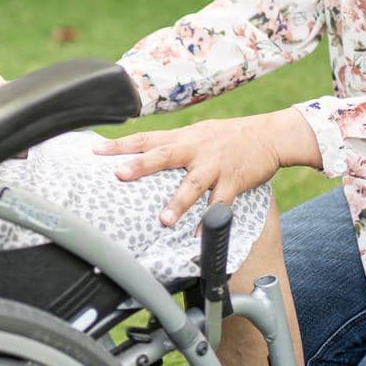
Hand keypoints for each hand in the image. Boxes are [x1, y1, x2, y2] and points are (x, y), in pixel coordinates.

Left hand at [92, 109, 321, 225]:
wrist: (269, 135)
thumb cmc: (230, 136)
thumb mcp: (199, 133)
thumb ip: (174, 145)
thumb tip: (145, 153)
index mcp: (183, 137)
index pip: (146, 138)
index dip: (120, 144)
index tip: (95, 149)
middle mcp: (195, 149)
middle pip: (163, 155)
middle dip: (141, 165)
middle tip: (119, 174)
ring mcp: (214, 165)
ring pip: (193, 184)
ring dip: (178, 202)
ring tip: (164, 220)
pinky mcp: (233, 181)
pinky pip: (220, 203)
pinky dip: (210, 219)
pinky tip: (199, 233)